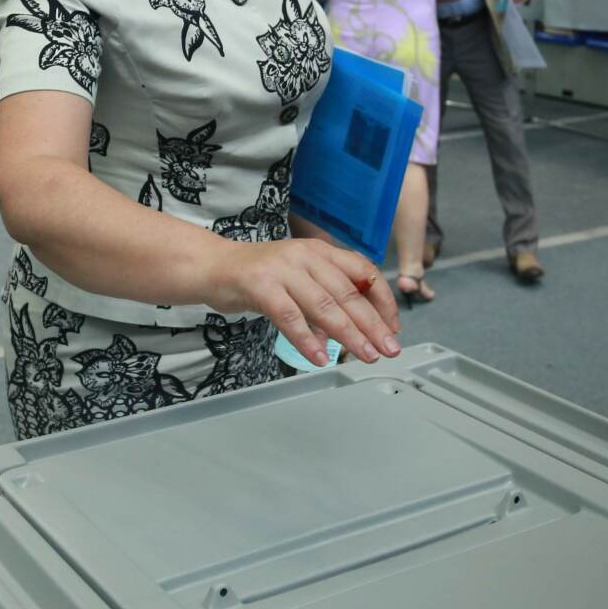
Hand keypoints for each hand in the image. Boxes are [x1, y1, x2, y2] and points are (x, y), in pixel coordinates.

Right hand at [206, 238, 401, 366]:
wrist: (213, 266)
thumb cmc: (259, 276)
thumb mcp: (301, 276)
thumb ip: (328, 294)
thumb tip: (360, 327)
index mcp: (320, 251)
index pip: (364, 272)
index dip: (383, 300)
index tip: (393, 326)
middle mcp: (306, 256)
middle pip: (348, 293)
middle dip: (373, 324)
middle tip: (389, 348)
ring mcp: (283, 270)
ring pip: (324, 305)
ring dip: (349, 334)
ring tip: (365, 355)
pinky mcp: (261, 286)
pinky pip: (290, 317)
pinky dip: (307, 340)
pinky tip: (320, 357)